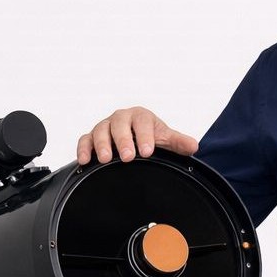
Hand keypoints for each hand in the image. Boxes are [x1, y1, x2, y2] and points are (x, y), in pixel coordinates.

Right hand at [77, 106, 198, 164]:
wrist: (135, 141)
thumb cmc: (149, 138)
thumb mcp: (165, 140)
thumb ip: (177, 143)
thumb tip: (193, 146)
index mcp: (140, 116)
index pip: (142, 121)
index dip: (144, 136)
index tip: (147, 151)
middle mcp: (121, 118)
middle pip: (119, 124)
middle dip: (123, 140)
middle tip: (127, 157)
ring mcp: (105, 127)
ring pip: (100, 130)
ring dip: (101, 144)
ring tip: (105, 159)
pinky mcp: (91, 137)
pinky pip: (84, 139)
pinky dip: (83, 148)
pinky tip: (85, 160)